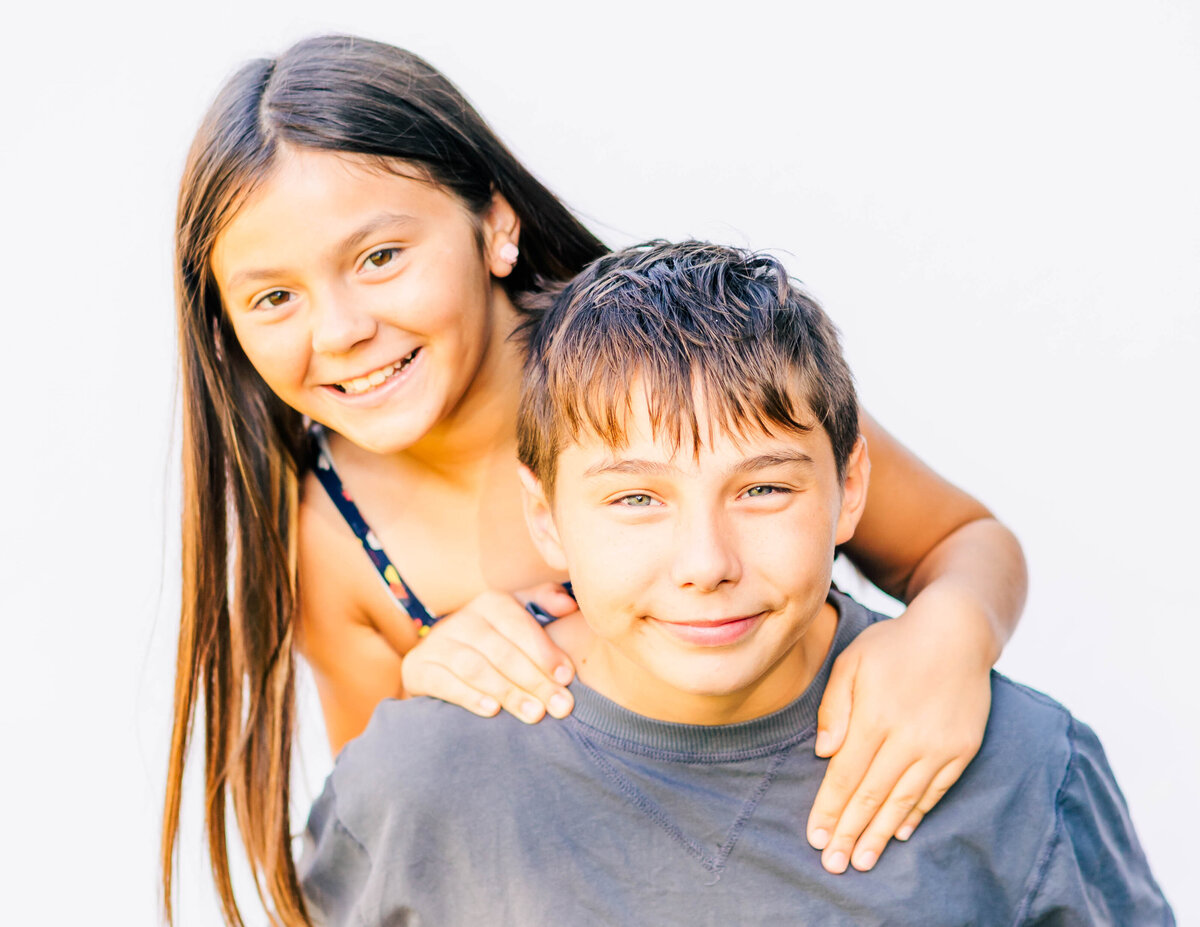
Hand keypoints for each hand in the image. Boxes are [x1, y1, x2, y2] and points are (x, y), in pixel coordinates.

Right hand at [400, 584, 577, 722]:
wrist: (441, 666)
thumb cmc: (494, 645)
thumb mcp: (518, 619)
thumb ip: (544, 605)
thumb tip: (569, 606)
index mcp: (491, 603)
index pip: (519, 625)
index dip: (544, 651)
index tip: (567, 678)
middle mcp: (461, 618)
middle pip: (500, 650)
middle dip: (533, 680)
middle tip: (559, 706)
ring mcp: (436, 643)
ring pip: (474, 667)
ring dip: (507, 691)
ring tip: (534, 714)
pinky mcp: (417, 668)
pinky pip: (443, 682)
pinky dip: (469, 697)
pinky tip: (492, 712)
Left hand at [806, 587, 992, 872]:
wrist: (957, 632)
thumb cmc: (894, 644)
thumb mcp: (852, 661)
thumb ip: (834, 707)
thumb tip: (825, 753)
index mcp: (875, 714)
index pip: (846, 775)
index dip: (829, 809)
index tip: (815, 837)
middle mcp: (909, 736)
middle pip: (873, 795)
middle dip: (850, 832)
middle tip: (833, 864)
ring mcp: (940, 746)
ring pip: (904, 800)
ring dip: (880, 834)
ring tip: (863, 860)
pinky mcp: (962, 749)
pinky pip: (934, 790)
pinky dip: (914, 814)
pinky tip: (898, 833)